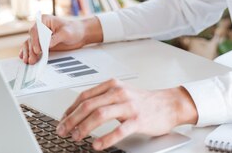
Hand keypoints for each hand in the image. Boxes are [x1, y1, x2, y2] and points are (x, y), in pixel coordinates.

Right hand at [19, 15, 102, 63]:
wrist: (79, 34)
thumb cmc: (74, 29)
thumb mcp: (66, 33)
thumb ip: (56, 38)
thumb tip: (46, 45)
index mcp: (44, 20)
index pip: (36, 30)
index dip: (35, 40)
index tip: (38, 50)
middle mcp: (40, 27)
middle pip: (31, 38)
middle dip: (31, 49)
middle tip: (33, 59)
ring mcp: (40, 36)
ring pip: (29, 44)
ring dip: (28, 53)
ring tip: (30, 61)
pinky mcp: (41, 44)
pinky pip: (32, 48)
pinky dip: (28, 54)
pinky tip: (26, 59)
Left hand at [57, 79, 197, 149]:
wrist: (169, 104)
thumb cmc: (144, 101)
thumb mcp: (121, 93)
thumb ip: (102, 99)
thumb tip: (79, 111)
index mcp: (112, 86)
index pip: (84, 96)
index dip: (69, 110)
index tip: (62, 121)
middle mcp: (119, 93)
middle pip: (88, 105)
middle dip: (72, 120)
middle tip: (63, 131)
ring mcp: (129, 106)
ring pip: (100, 114)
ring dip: (84, 127)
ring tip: (76, 137)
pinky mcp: (138, 119)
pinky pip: (119, 129)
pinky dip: (106, 138)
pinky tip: (97, 144)